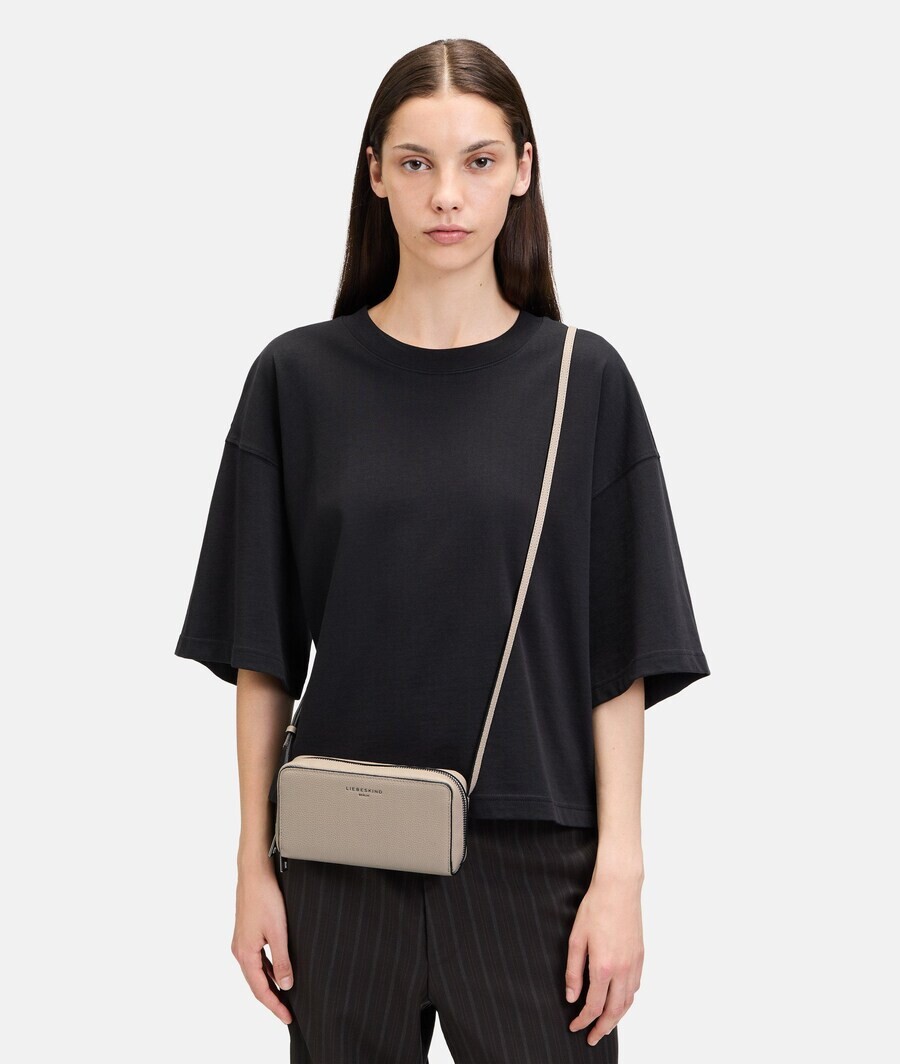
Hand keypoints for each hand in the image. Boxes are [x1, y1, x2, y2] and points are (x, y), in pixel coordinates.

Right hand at [231, 866, 293, 1024]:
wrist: (254, 871)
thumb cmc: (265, 897)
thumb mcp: (279, 931)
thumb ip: (282, 960)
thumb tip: (286, 985)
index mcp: (245, 954)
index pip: (260, 990)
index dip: (274, 1006)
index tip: (288, 1018)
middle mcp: (239, 950)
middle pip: (256, 983)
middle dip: (271, 999)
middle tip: (287, 1012)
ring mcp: (242, 941)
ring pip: (256, 971)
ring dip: (269, 983)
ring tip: (285, 995)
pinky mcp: (246, 931)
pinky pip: (257, 958)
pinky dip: (267, 968)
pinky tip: (278, 968)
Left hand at [564, 874, 643, 1045]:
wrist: (619, 888)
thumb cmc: (595, 908)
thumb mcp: (576, 939)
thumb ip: (573, 971)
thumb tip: (572, 996)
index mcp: (603, 966)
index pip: (594, 1005)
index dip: (583, 1020)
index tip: (575, 1026)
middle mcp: (622, 970)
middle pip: (614, 1011)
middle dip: (602, 1028)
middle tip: (592, 1038)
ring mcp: (634, 964)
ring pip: (628, 1002)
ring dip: (617, 1018)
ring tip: (605, 1025)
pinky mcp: (640, 956)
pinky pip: (635, 987)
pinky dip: (627, 1000)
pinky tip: (619, 1001)